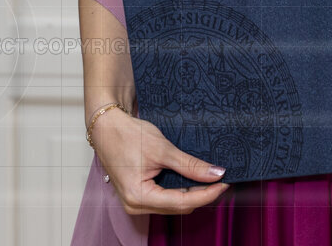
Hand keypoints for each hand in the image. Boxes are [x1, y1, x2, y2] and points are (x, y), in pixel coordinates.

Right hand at [90, 107, 229, 215]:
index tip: (224, 183)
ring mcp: (136, 201)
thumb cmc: (128, 135)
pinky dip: (179, 189)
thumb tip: (216, 174)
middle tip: (220, 179)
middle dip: (201, 194)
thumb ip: (190, 165)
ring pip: (173, 204)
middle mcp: (136, 205)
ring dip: (191, 192)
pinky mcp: (138, 194)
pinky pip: (164, 198)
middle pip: (178, 206)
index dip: (207, 194)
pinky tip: (192, 178)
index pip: (182, 202)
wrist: (107, 126)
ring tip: (210, 178)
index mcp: (139, 197)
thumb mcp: (162, 149)